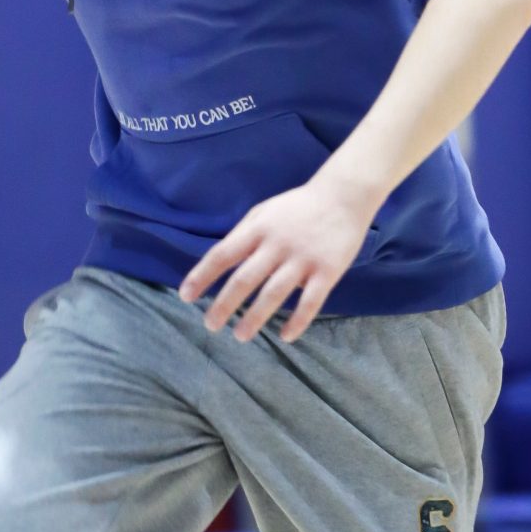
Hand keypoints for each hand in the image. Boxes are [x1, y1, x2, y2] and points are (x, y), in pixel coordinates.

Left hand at [179, 169, 378, 342]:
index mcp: (258, 228)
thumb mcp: (264, 212)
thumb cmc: (298, 208)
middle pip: (245, 279)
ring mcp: (303, 259)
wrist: (344, 195)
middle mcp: (277, 244)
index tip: (186, 296)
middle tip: (210, 324)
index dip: (202, 276)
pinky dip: (298, 321)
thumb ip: (243, 236)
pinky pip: (311, 302)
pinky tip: (286, 336)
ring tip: (239, 336)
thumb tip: (219, 265)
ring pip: (274, 293)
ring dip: (255, 317)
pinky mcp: (328, 271)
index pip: (223, 254)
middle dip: (224, 304)